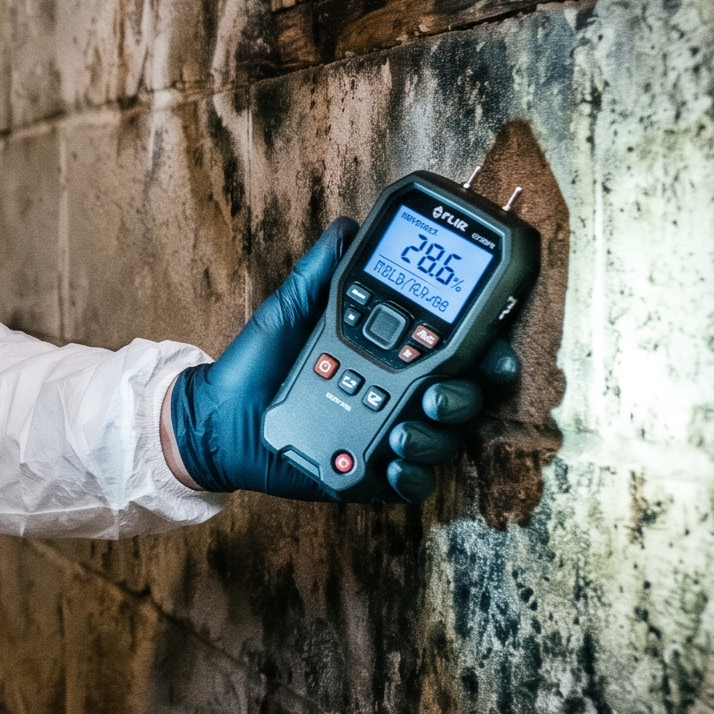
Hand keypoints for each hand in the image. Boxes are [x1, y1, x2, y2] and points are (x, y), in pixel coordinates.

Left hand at [167, 220, 517, 503]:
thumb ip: (320, 273)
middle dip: (461, 398)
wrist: (220, 417)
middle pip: (463, 400)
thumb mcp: (290, 311)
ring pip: (442, 442)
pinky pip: (410, 485)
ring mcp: (391, 439)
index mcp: (393, 355)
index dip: (486, 354)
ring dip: (432, 438)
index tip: (493, 354)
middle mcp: (402, 396)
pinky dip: (409, 479)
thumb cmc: (259, 363)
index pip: (456, 353)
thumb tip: (346, 228)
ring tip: (400, 433)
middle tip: (433, 394)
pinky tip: (392, 468)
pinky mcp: (371, 475)